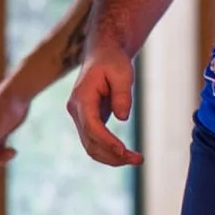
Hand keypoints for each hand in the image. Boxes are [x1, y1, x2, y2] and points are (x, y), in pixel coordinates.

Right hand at [66, 44, 141, 168]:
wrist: (103, 54)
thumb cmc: (112, 61)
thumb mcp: (122, 73)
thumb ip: (122, 94)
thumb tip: (122, 118)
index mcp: (82, 97)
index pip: (92, 126)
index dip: (107, 142)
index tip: (124, 152)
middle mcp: (76, 110)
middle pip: (90, 142)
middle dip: (113, 155)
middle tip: (138, 160)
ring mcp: (80, 117)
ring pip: (91, 147)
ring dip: (112, 158)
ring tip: (136, 160)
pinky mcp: (88, 121)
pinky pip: (95, 142)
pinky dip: (109, 151)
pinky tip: (126, 155)